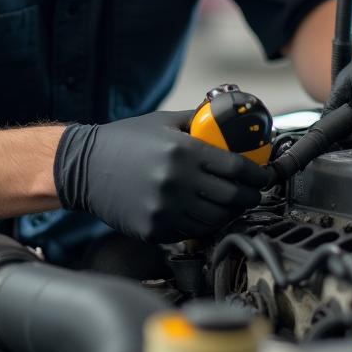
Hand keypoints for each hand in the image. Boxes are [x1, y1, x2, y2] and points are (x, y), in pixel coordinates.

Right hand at [53, 112, 269, 242]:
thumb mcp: (163, 123)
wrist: (84, 167)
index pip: (237, 168)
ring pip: (215, 219)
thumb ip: (198, 121)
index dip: (259, 175)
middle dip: (250, 196)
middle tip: (254, 193)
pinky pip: (191, 231)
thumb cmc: (125, 141)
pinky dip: (203, 224)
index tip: (266, 176)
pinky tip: (205, 214)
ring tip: (232, 205)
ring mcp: (165, 209)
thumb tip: (229, 120)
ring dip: (229, 213)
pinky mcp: (154, 229)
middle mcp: (177, 182)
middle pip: (232, 197)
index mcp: (183, 152)